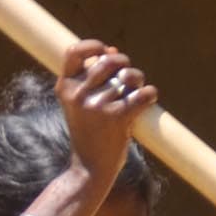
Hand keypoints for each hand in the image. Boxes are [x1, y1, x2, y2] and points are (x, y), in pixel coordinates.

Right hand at [56, 39, 158, 186]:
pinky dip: (149, 94)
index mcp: (65, 88)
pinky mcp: (117, 118)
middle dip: (124, 63)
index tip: (105, 51)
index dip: (92, 45)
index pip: (73, 51)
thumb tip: (112, 49)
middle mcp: (79, 95)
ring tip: (138, 88)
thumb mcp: (81, 104)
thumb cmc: (88, 133)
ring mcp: (97, 106)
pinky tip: (149, 98)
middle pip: (109, 61)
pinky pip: (142, 94)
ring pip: (128, 77)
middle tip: (129, 76)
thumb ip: (92, 77)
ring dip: (138, 79)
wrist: (89, 169)